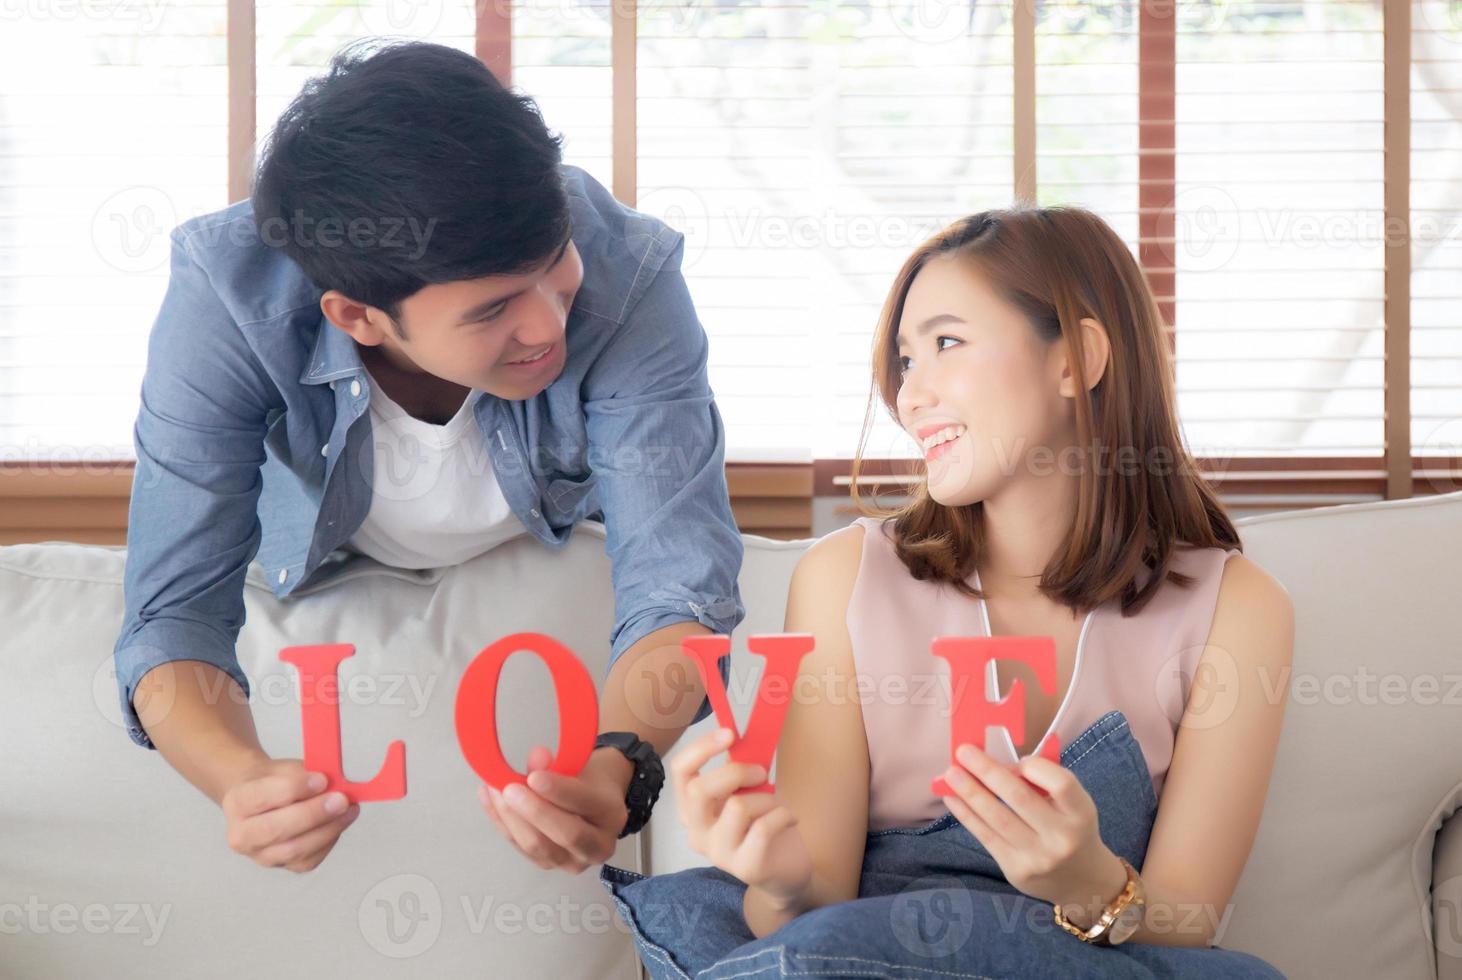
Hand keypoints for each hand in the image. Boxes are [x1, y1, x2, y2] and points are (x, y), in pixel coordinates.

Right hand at [220, 757, 359, 871]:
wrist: (262, 801)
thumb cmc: (273, 782)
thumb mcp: (283, 768)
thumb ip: (304, 774)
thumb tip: (334, 782)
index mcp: (237, 802)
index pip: (261, 797)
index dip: (294, 788)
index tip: (321, 779)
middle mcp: (241, 834)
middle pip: (275, 829)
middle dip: (313, 814)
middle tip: (340, 799)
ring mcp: (261, 855)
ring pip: (294, 849)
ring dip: (327, 829)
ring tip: (348, 810)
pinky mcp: (284, 866)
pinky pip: (309, 860)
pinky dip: (329, 840)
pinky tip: (340, 822)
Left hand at [477, 745, 629, 872]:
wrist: (594, 801)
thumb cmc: (587, 780)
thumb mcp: (580, 765)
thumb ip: (559, 764)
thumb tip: (536, 758)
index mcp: (611, 815)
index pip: (584, 804)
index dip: (558, 791)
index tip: (534, 777)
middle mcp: (597, 846)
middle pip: (565, 834)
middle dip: (533, 811)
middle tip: (509, 788)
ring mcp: (571, 862)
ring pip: (537, 846)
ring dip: (511, 817)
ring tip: (494, 789)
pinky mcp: (547, 865)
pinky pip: (519, 846)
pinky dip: (501, 822)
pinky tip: (488, 799)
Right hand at [669, 727, 812, 903]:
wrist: (784, 872)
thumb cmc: (763, 824)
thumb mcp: (747, 791)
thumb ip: (737, 768)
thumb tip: (738, 734)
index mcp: (692, 808)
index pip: (681, 771)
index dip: (701, 747)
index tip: (729, 733)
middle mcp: (697, 832)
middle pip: (699, 790)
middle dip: (736, 771)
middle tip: (761, 772)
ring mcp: (718, 853)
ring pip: (737, 807)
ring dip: (766, 797)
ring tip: (776, 805)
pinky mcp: (745, 867)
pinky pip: (764, 827)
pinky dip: (783, 814)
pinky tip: (789, 819)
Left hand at [938, 742, 1124, 911]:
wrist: (1082, 881)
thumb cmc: (1071, 828)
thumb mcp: (1072, 804)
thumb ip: (1045, 783)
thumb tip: (996, 760)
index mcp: (1082, 813)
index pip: (1061, 784)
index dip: (1036, 767)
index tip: (1017, 759)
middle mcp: (1062, 837)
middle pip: (1020, 798)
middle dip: (987, 771)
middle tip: (964, 752)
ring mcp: (1038, 856)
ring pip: (997, 818)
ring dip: (970, 792)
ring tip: (950, 773)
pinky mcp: (1016, 870)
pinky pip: (986, 836)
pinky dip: (966, 814)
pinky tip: (952, 798)